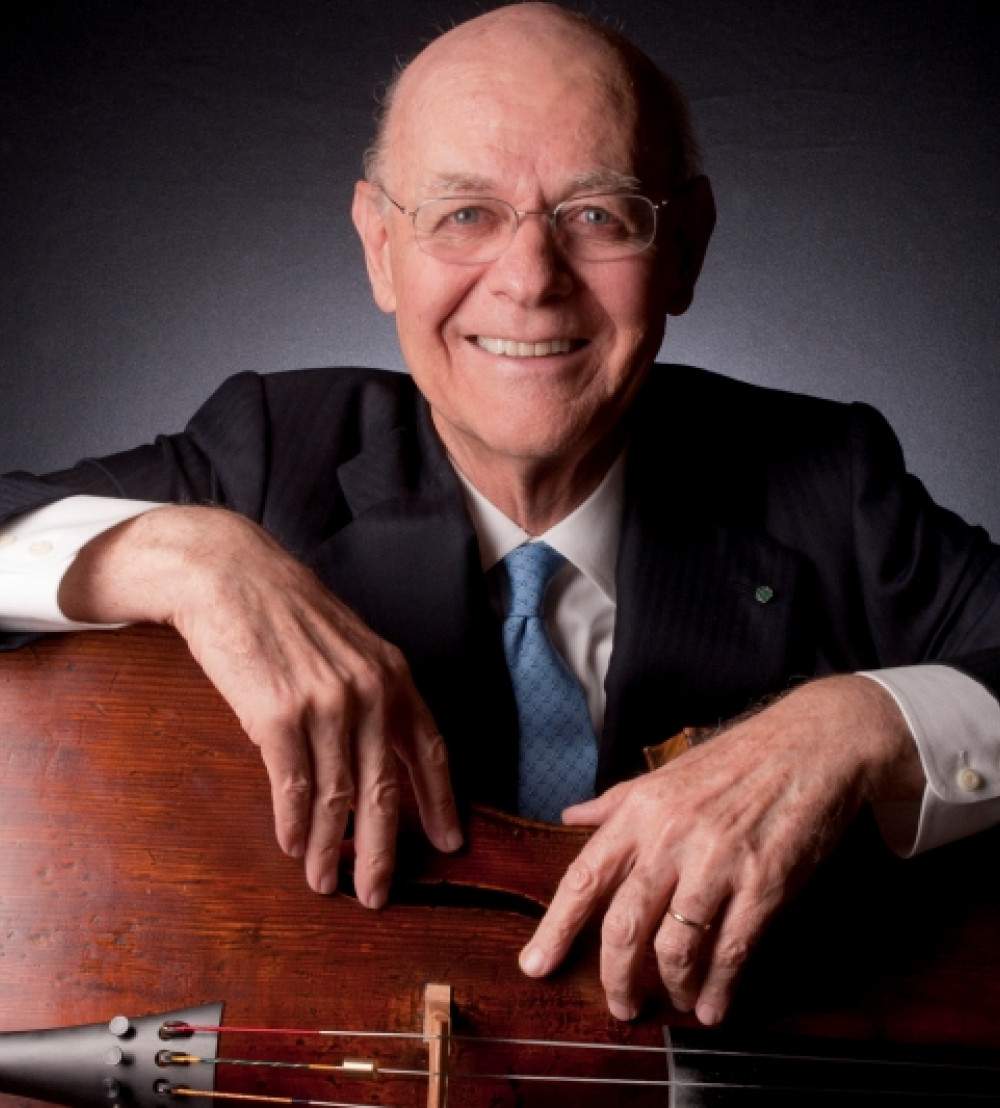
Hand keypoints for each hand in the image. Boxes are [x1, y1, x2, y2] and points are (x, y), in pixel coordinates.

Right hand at [59, 505, 462, 904]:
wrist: (231, 575)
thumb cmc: (288, 612)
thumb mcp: (350, 646)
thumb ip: (371, 695)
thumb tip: (377, 757)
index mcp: (393, 675)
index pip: (430, 750)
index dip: (441, 801)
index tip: (450, 843)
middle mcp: (369, 691)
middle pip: (386, 790)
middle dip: (383, 850)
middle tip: (378, 894)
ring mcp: (325, 703)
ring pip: (337, 797)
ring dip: (330, 849)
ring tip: (325, 882)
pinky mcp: (277, 713)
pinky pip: (292, 786)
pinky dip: (293, 824)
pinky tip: (292, 846)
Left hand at [519, 676, 922, 1023]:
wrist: (812, 742)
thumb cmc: (736, 758)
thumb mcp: (665, 774)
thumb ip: (615, 803)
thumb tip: (570, 817)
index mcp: (640, 810)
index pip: (584, 876)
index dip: (556, 927)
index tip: (535, 965)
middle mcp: (670, 836)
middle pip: (624, 925)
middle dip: (616, 976)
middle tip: (620, 1006)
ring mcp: (718, 860)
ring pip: (675, 946)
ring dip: (672, 987)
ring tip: (676, 1001)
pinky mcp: (765, 882)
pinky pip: (731, 950)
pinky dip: (720, 988)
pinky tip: (714, 1006)